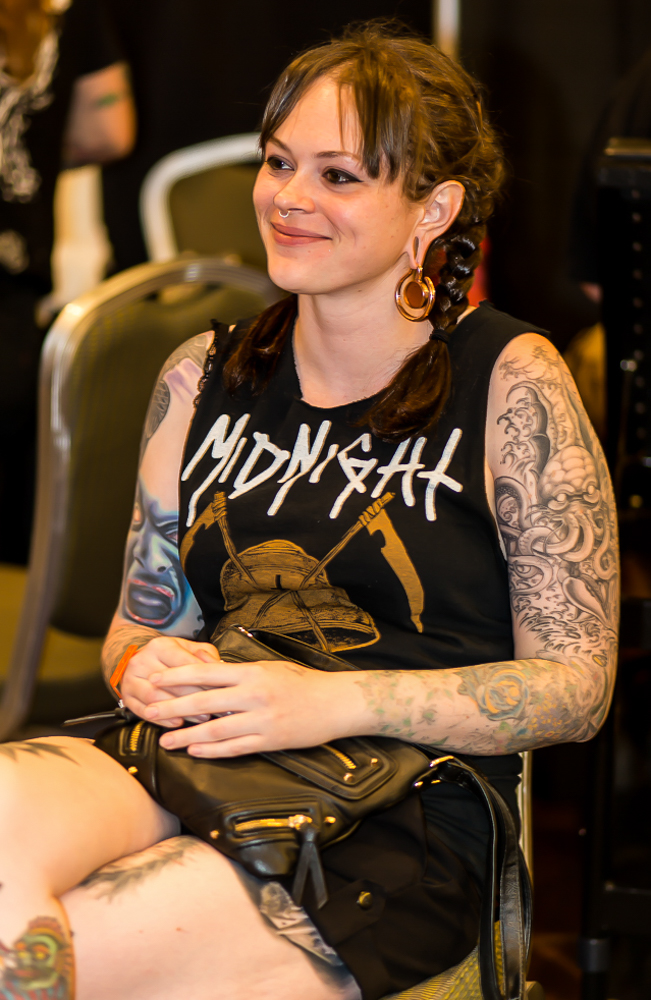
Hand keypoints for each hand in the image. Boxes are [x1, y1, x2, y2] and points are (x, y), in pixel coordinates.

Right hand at [120, 636, 220, 725]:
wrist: (140, 660)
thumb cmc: (169, 656)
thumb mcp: (188, 648)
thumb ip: (205, 655)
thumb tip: (217, 667)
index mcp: (160, 646)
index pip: (184, 664)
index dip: (203, 679)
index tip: (219, 691)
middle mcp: (142, 660)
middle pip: (170, 683)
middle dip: (194, 698)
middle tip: (212, 709)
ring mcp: (131, 679)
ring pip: (155, 699)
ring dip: (178, 711)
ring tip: (198, 718)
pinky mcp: (127, 696)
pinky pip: (143, 712)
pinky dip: (161, 720)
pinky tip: (177, 722)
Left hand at [141, 659, 361, 756]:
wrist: (335, 703)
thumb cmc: (302, 682)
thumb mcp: (270, 668)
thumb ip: (240, 675)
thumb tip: (209, 678)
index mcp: (252, 673)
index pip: (206, 673)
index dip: (178, 677)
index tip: (156, 680)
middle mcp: (254, 695)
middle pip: (204, 703)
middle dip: (174, 708)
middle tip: (151, 712)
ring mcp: (262, 720)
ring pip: (216, 730)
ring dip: (188, 736)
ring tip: (166, 740)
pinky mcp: (270, 741)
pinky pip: (235, 748)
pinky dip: (212, 751)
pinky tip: (195, 751)